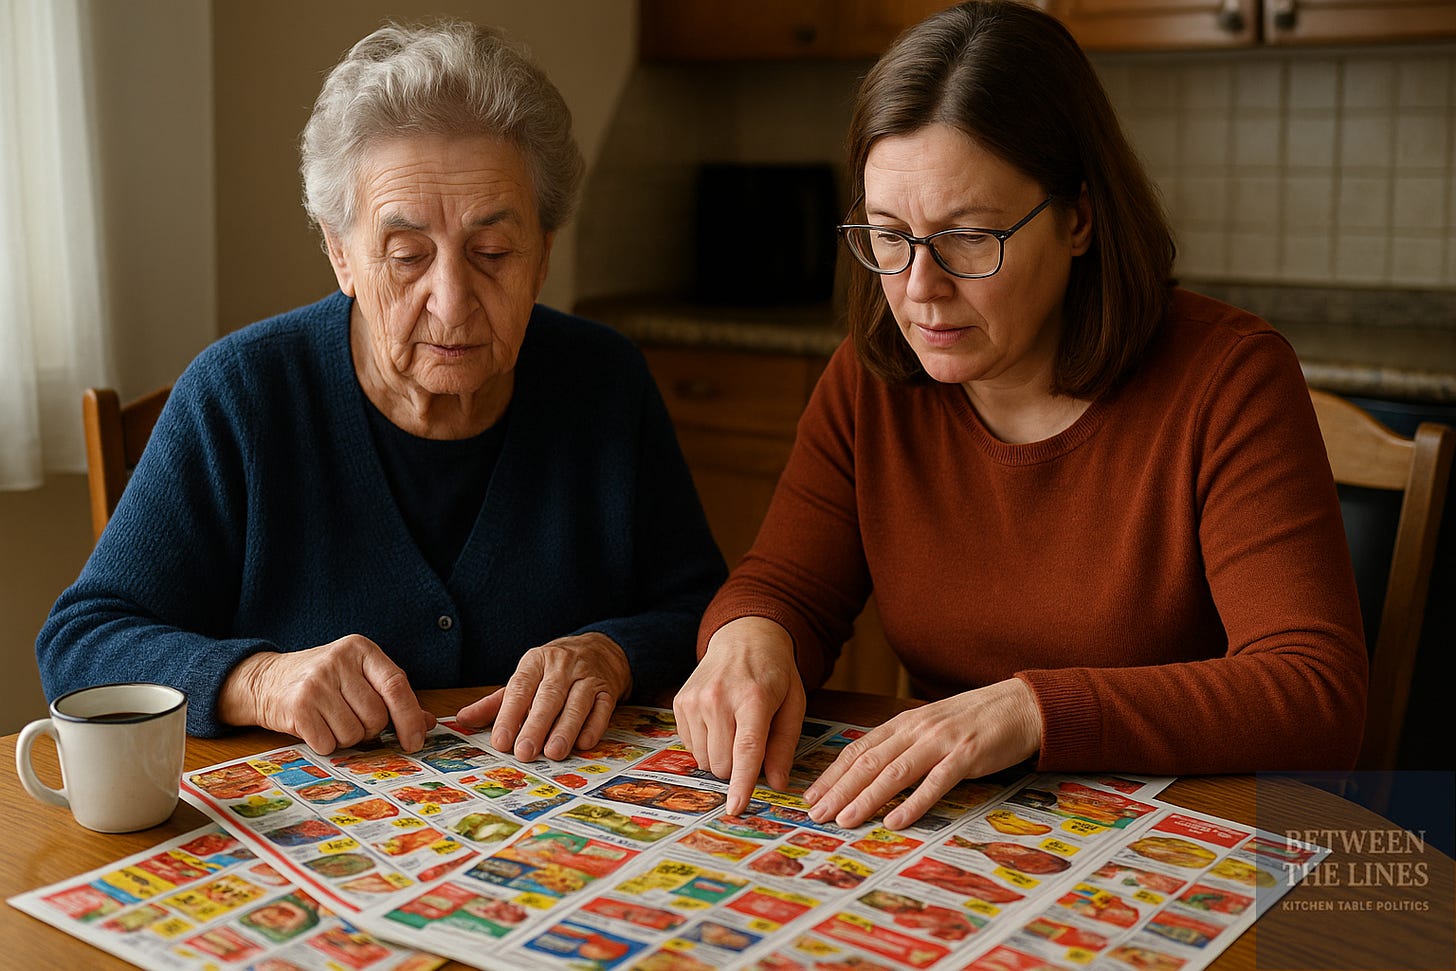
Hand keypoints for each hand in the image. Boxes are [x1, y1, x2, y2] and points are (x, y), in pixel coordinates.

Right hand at [218, 635, 435, 753]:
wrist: (266, 680)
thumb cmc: (324, 681)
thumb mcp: (359, 677)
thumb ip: (393, 697)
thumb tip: (428, 723)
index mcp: (361, 649)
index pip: (396, 685)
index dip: (409, 717)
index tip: (416, 741)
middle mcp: (338, 661)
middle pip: (376, 716)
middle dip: (370, 729)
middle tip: (352, 719)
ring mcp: (316, 683)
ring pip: (354, 733)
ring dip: (347, 738)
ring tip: (331, 721)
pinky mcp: (297, 706)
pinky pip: (328, 743)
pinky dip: (326, 744)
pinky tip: (315, 728)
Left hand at [455, 632, 630, 761]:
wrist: (599, 650)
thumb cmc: (553, 671)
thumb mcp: (525, 679)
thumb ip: (496, 703)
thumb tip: (462, 719)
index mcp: (536, 661)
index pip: (520, 687)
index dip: (510, 715)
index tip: (500, 741)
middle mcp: (562, 666)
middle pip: (548, 696)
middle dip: (536, 725)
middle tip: (524, 752)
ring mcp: (588, 677)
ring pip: (576, 704)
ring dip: (565, 729)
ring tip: (553, 753)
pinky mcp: (608, 690)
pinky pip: (602, 708)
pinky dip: (593, 727)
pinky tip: (583, 744)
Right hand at [673, 616, 805, 815]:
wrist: (743, 638)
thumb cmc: (773, 675)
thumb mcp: (793, 705)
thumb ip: (784, 745)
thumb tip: (776, 783)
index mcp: (753, 698)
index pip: (746, 750)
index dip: (742, 783)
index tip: (735, 808)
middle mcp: (719, 698)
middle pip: (723, 763)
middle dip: (738, 767)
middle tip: (751, 742)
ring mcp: (694, 700)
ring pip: (704, 760)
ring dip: (721, 757)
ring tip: (734, 728)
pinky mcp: (680, 703)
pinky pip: (690, 747)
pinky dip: (706, 745)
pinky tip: (718, 722)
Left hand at [804, 678, 1041, 829]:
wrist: (1020, 705)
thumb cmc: (974, 720)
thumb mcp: (931, 726)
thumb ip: (904, 745)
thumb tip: (871, 771)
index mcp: (904, 723)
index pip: (858, 749)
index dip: (833, 773)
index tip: (811, 795)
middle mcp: (916, 730)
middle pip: (868, 762)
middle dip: (838, 790)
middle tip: (815, 814)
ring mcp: (941, 742)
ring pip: (894, 772)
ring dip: (866, 798)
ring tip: (844, 820)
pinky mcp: (966, 756)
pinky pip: (935, 783)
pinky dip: (913, 803)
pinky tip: (895, 821)